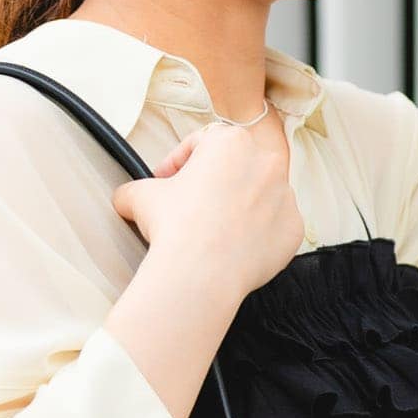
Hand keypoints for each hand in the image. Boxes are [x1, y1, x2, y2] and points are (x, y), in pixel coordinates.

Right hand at [112, 119, 304, 303]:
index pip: (203, 144)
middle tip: (193, 209)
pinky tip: (236, 249)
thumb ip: (134, 189)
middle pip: (236, 168)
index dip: (180, 163)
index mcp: (231, 141)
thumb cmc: (174, 229)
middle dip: (215, 184)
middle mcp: (265, 161)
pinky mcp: (293, 229)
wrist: (200, 275)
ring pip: (260, 196)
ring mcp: (285, 196)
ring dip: (241, 208)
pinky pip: (276, 228)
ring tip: (216, 233)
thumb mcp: (140, 198)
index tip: (167, 183)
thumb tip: (123, 198)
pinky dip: (260, 236)